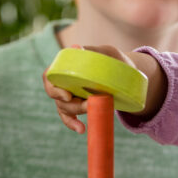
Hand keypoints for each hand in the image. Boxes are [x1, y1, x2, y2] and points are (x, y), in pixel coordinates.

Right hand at [43, 45, 166, 133]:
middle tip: (88, 106)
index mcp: (67, 64)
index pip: (50, 75)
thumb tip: (75, 48)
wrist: (127, 74)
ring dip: (76, 113)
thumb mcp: (107, 54)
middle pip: (56, 95)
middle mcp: (64, 79)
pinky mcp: (76, 105)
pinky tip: (81, 129)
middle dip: (71, 104)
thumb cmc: (115, 60)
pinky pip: (69, 117)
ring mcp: (69, 93)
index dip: (53, 87)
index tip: (68, 96)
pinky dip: (73, 124)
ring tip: (92, 112)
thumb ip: (93, 52)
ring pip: (63, 107)